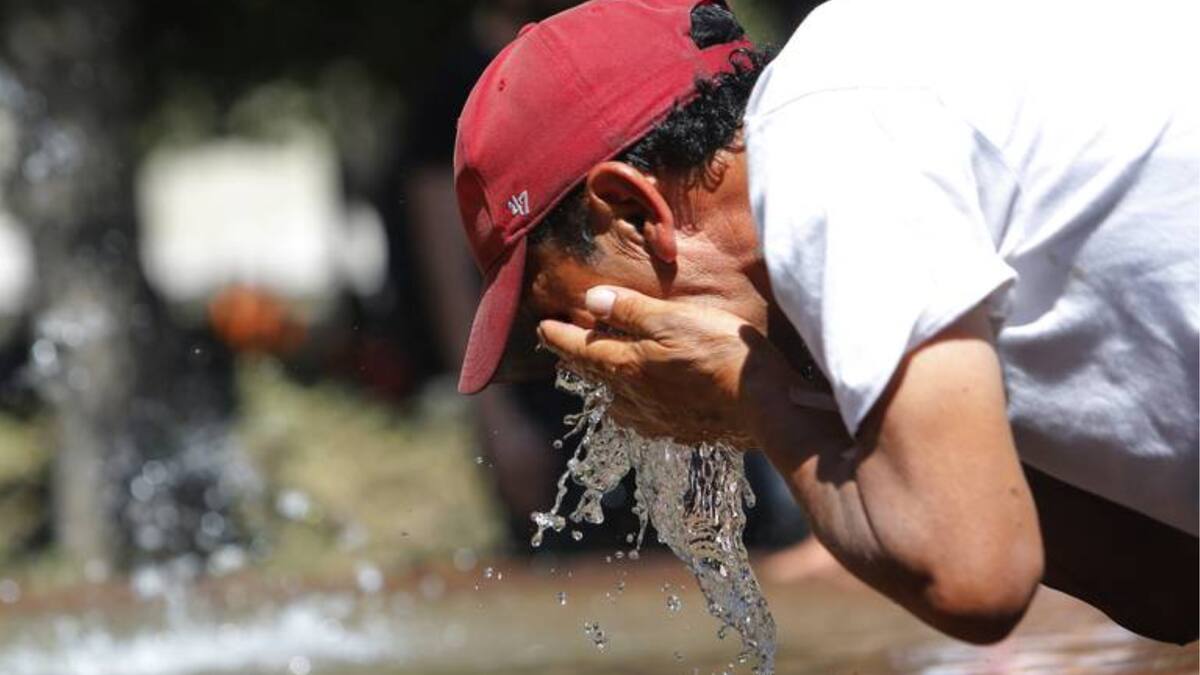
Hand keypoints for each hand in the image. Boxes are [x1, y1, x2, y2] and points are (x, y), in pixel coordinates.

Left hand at [536, 286, 789, 447]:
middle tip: (560, 347)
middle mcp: (635, 397)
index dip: (559, 336)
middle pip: (595, 375)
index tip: (542, 327)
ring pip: (616, 401)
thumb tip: (591, 300)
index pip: (582, 349)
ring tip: (597, 373)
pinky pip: (642, 419)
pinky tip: (637, 407)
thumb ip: (630, 311)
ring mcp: (658, 418)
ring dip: (601, 385)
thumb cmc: (720, 353)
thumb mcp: (673, 319)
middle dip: (575, 358)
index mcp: (628, 366)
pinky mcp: (681, 430)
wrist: (763, 405)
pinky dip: (629, 406)